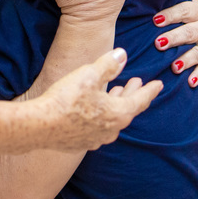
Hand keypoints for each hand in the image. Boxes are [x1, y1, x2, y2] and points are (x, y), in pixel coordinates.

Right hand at [36, 48, 162, 150]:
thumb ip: (109, 64)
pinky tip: (94, 110)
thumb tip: (122, 54)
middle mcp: (111, 130)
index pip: (141, 99)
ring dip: (116, 104)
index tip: (159, 84)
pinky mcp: (80, 143)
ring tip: (116, 91)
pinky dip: (101, 115)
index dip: (150, 90)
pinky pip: (97, 128)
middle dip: (133, 94)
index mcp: (119, 113)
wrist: (38, 126)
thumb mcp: (90, 74)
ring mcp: (96, 139)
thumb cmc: (66, 99)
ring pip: (113, 120)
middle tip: (137, 82)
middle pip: (128, 110)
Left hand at [154, 0, 197, 86]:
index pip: (185, 10)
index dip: (171, 14)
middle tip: (158, 44)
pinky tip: (190, 82)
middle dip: (175, 38)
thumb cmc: (194, 15)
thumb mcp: (191, 0)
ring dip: (186, 60)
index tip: (155, 21)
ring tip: (174, 67)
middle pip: (191, 32)